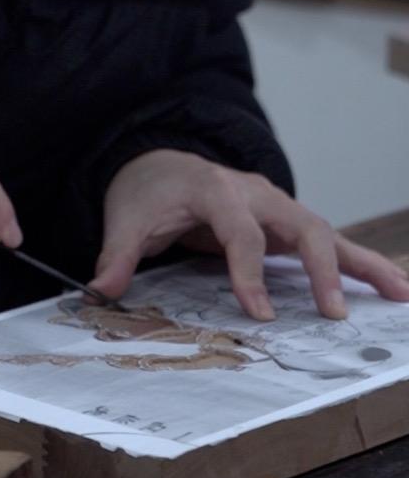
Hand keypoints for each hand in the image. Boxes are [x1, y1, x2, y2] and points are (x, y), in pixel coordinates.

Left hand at [94, 149, 408, 320]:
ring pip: (328, 232)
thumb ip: (117, 254)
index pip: (239, 231)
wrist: (161, 163)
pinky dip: (362, 265)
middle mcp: (255, 194)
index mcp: (215, 190)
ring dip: (364, 265)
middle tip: (333, 314)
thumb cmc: (147, 193)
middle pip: (300, 224)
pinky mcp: (288, 225)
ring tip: (402, 295)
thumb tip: (99, 290)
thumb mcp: (125, 218)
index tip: (258, 314)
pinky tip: (395, 288)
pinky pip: (329, 244)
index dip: (249, 272)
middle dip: (320, 268)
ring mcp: (278, 208)